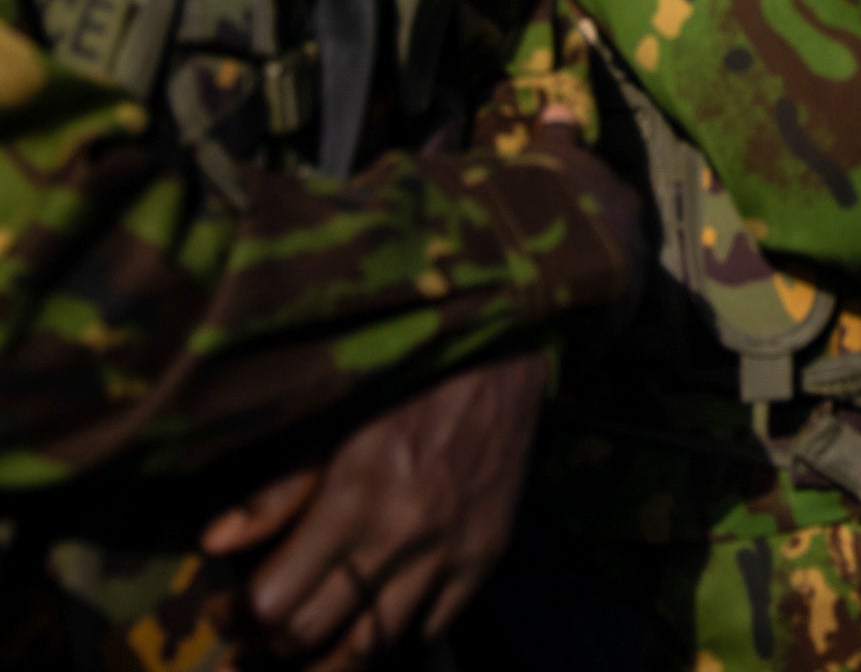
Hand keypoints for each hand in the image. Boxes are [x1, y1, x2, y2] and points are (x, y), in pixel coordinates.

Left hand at [201, 351, 550, 670]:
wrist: (503, 363)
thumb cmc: (407, 384)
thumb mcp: (332, 422)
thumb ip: (276, 489)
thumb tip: (214, 542)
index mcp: (353, 500)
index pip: (275, 602)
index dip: (239, 618)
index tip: (226, 612)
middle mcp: (402, 537)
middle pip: (315, 635)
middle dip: (269, 651)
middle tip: (251, 648)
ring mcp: (449, 554)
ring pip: (373, 649)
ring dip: (327, 664)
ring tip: (301, 659)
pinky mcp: (485, 559)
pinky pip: (431, 631)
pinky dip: (394, 642)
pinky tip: (368, 630)